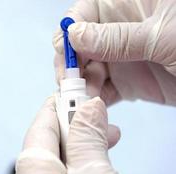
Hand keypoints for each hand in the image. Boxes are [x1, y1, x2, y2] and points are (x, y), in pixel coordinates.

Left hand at [15, 96, 135, 173]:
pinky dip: (88, 165)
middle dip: (75, 124)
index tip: (71, 91)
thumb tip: (88, 110)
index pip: (40, 129)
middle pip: (51, 144)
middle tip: (94, 110)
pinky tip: (103, 161)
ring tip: (108, 134)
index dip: (56, 106)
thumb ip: (88, 140)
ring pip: (65, 162)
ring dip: (86, 145)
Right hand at [53, 0, 175, 105]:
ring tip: (82, 102)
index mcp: (126, 5)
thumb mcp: (163, 35)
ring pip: (87, 71)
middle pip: (79, 46)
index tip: (65, 53)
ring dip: (80, 87)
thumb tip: (75, 35)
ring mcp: (122, 57)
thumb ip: (116, 37)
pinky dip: (94, 100)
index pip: (82, 13)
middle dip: (71, 65)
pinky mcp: (128, 82)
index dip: (69, 32)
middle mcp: (119, 30)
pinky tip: (93, 109)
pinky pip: (102, 90)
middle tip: (70, 86)